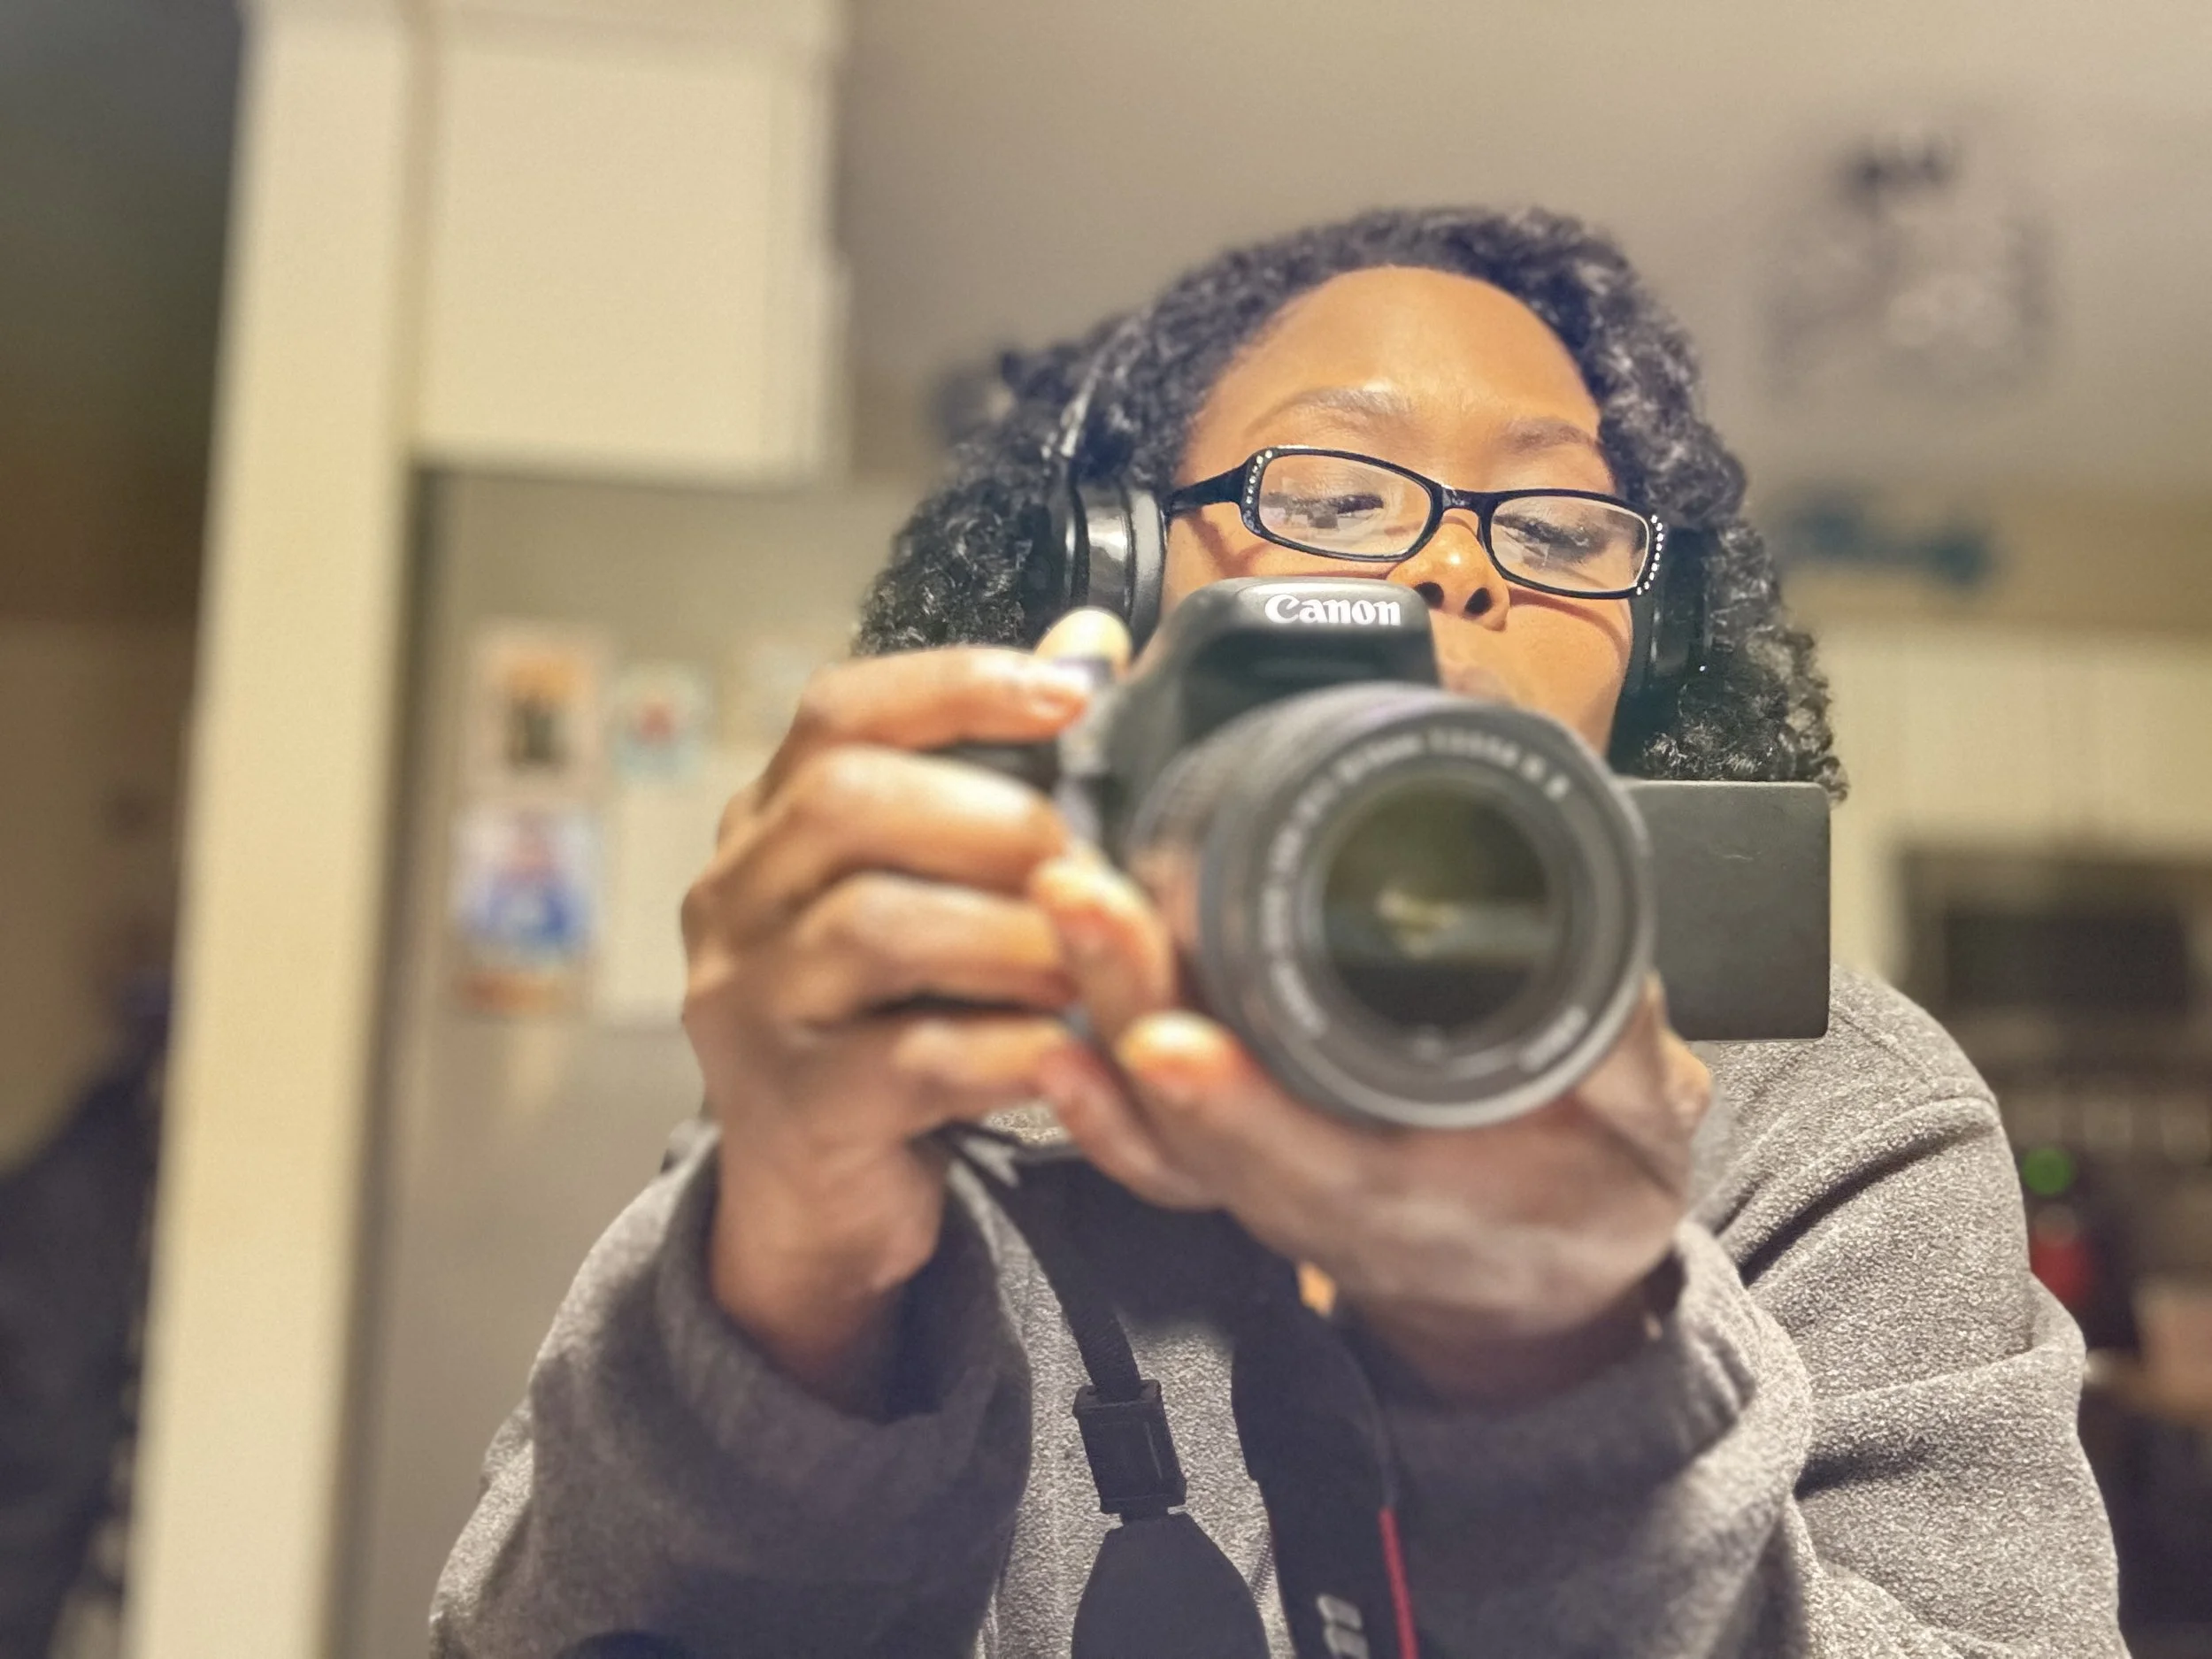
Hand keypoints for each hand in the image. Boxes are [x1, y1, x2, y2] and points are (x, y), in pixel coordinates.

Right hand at [682, 628, 1112, 1411]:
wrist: (814, 1199)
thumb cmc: (891, 1017)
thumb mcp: (931, 887)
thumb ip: (999, 768)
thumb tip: (1091, 641)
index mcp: (768, 824)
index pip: (837, 713)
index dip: (957, 687)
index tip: (1074, 692)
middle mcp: (735, 899)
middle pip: (847, 803)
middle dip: (994, 820)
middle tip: (1086, 865)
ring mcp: (749, 1005)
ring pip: (877, 927)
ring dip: (1012, 935)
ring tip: (1087, 962)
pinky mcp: (792, 1108)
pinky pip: (910, 1058)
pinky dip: (1009, 1045)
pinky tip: (1069, 1049)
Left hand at [1028, 628, 1711, 1410]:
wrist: (1531, 1293)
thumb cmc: (1583, 1205)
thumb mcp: (1645, 1136)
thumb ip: (1624, 1054)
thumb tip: (1603, 960)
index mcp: (1419, 1201)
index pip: (1316, 1160)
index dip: (1238, 1107)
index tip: (1174, 1042)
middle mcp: (1314, 1193)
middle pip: (1195, 1115)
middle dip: (1132, 1001)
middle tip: (1081, 899)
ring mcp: (1260, 1175)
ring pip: (1153, 1109)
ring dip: (1097, 1008)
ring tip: (1062, 904)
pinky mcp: (1232, 1154)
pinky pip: (1145, 1134)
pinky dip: (1092, 1090)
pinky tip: (1052, 1020)